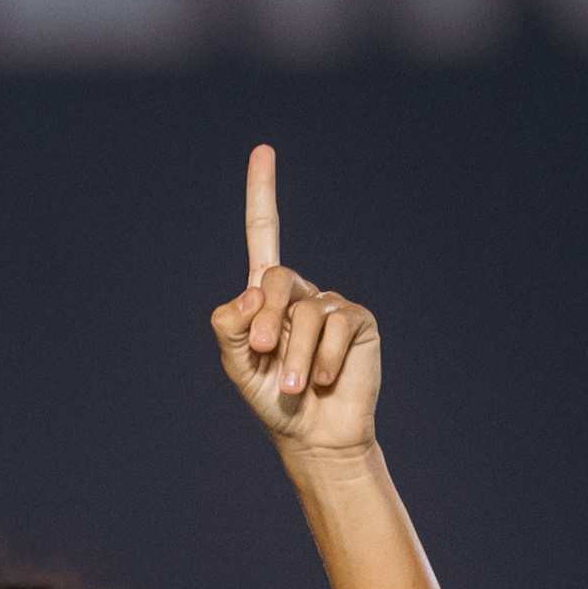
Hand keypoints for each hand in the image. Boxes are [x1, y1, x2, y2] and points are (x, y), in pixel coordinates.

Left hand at [209, 146, 379, 453]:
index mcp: (268, 296)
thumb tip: (249, 293)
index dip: (263, 193)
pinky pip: (336, 326)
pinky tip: (325, 381)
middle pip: (276, 280)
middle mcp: (301, 293)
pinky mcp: (358, 321)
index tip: (264, 151)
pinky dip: (324, 360)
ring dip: (294, 357)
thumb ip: (229, 324)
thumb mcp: (237, 364)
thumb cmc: (273, 402)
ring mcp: (332, 305)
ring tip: (292, 389)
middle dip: (264, 320)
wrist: (314, 437)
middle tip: (259, 354)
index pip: (265, 235)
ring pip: (304, 313)